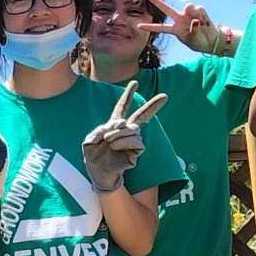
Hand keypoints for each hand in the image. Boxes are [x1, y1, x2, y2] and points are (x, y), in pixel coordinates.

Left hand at [81, 79, 166, 193]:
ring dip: (118, 133)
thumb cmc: (93, 156)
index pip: (122, 107)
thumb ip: (100, 130)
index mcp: (114, 125)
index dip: (128, 95)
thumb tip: (117, 127)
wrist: (98, 172)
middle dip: (153, 105)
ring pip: (132, 129)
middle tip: (165, 95)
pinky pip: (136, 141)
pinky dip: (123, 141)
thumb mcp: (90, 140)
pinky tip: (115, 145)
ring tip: (108, 141)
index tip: (135, 82)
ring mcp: (132, 140)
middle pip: (142, 115)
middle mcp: (126, 131)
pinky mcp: (136, 151)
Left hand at [146, 0, 228, 56]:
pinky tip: (206, 23)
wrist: (211, 40)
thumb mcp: (193, 40)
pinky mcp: (198, 11)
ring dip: (196, 14)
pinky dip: (204, 16)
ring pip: (188, 7)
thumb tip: (195, 19)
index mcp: (175, 29)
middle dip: (156, 2)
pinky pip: (200, 9)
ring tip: (201, 23)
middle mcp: (179, 20)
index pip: (160, 28)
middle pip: (166, 9)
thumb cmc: (199, 42)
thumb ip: (193, 31)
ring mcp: (188, 15)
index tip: (138, 26)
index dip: (150, 27)